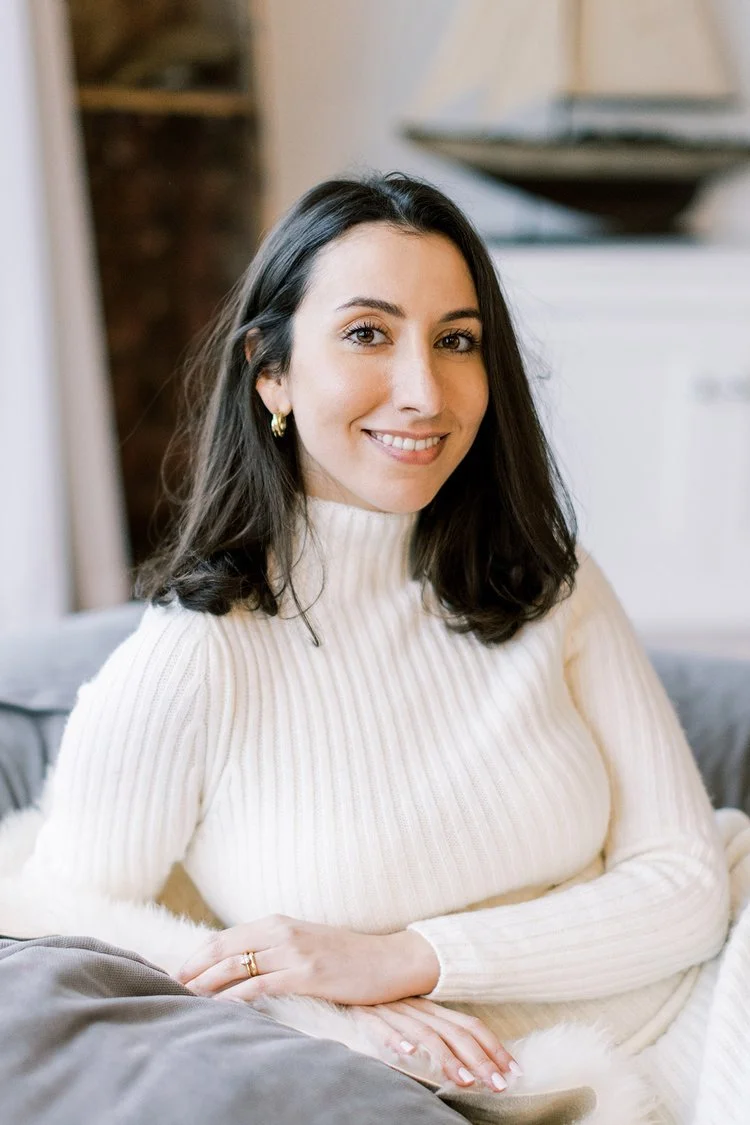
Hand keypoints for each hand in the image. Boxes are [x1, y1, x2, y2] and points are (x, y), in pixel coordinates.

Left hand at [174, 914, 439, 1005]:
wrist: (389, 960)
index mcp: (278, 921)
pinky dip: (235, 997)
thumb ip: (272, 947)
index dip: (196, 955)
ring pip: (237, 966)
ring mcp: (294, 952)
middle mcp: (282, 931)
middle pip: (223, 948)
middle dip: (193, 968)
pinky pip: (261, 986)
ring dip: (207, 984)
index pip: (225, 937)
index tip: (175, 972)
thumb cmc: (345, 956)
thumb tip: (237, 963)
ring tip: (184, 998)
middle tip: (169, 986)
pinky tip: (219, 1008)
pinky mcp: (307, 975)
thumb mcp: (304, 941)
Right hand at [349, 996, 520, 1091]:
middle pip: (456, 1032)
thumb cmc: (375, 1002)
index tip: (514, 1070)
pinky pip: (382, 1027)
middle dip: (481, 1060)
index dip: (494, 1047)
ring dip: (448, 1059)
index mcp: (430, 1008)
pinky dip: (396, 1040)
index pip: (469, 1025)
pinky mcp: (367, 1014)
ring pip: (427, 1034)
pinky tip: (408, 1054)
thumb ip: (433, 1034)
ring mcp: (393, 1010)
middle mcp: (417, 1007)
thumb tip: (465, 1065)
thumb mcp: (409, 1016)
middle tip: (501, 1084)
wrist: (338, 970)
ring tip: (466, 1081)